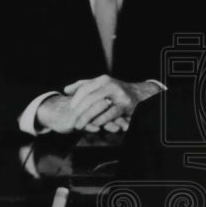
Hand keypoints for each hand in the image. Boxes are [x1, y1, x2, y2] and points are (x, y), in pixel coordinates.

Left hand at [35, 76, 159, 133]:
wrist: (139, 95)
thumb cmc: (116, 92)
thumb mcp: (101, 85)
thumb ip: (83, 86)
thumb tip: (66, 90)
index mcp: (103, 80)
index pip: (84, 88)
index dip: (76, 99)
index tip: (71, 109)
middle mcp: (110, 85)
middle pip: (89, 98)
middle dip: (79, 112)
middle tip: (73, 121)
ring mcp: (119, 94)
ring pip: (98, 106)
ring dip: (87, 118)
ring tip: (80, 126)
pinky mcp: (126, 105)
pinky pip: (110, 113)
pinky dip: (101, 120)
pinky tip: (95, 125)